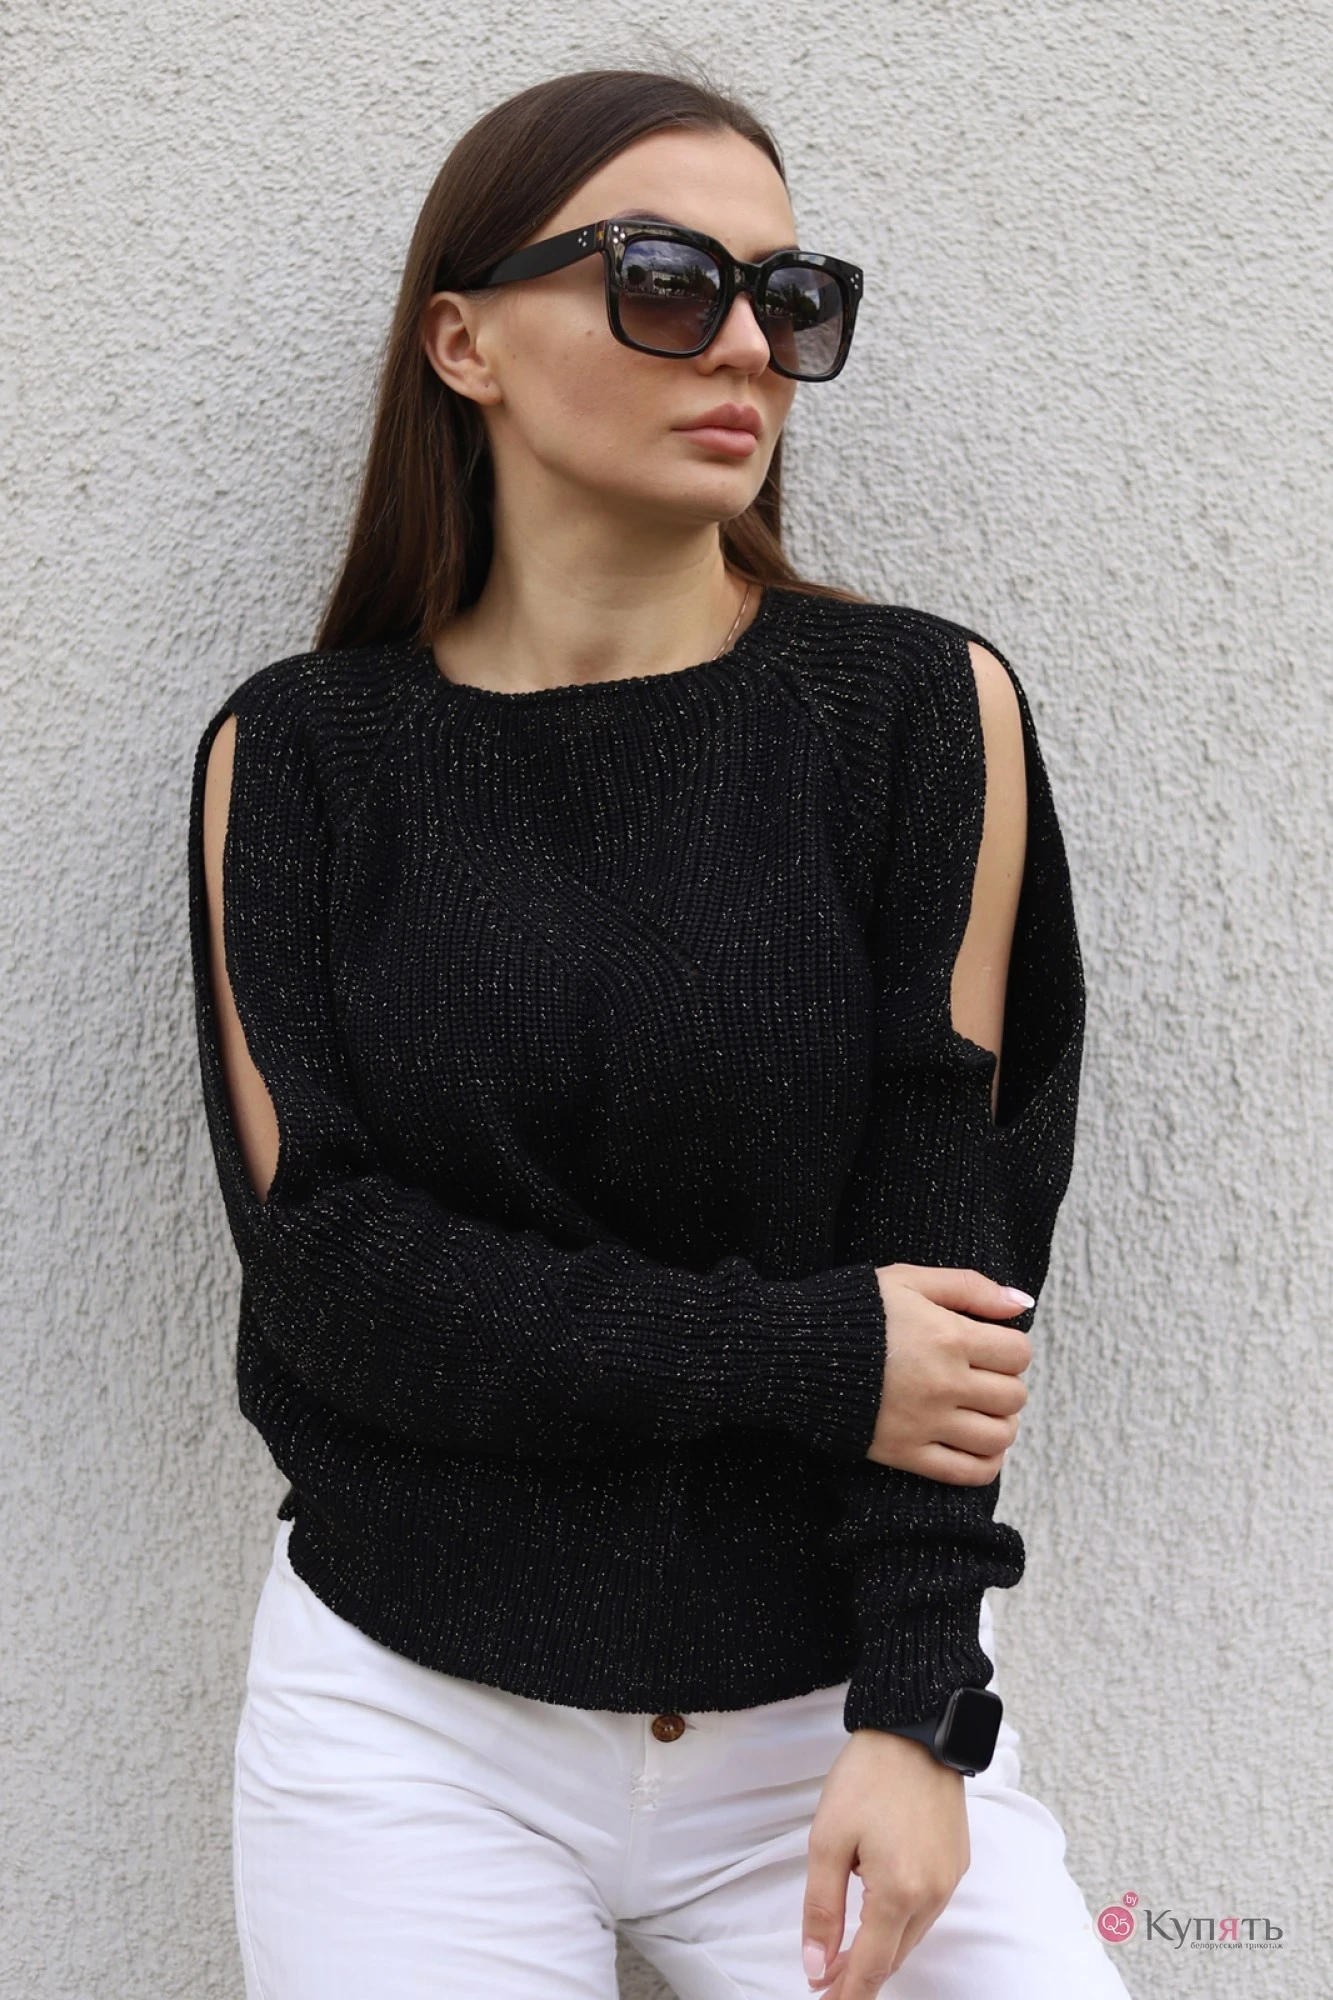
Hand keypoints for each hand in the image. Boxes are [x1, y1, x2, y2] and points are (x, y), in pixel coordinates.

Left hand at [802, 1727, 969, 1995]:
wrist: (915, 1730)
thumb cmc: (868, 1777)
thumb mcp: (828, 1840)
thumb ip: (822, 1908)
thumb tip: (817, 1964)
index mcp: (899, 1892)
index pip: (871, 1966)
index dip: (846, 1993)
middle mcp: (933, 1895)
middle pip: (893, 1956)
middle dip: (860, 1977)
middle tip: (826, 1985)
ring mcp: (950, 1880)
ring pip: (911, 1936)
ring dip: (880, 1951)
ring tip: (846, 1958)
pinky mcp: (957, 1863)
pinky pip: (927, 1911)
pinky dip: (901, 1924)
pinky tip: (879, 1920)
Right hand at [868, 1263, 1033, 1483]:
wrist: (792, 1351)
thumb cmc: (852, 1310)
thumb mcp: (907, 1280)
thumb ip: (968, 1286)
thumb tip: (1021, 1303)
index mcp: (949, 1338)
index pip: (1017, 1354)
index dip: (1010, 1348)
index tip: (989, 1346)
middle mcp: (945, 1384)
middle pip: (1013, 1396)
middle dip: (1005, 1383)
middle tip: (981, 1375)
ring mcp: (927, 1423)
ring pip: (999, 1437)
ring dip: (1001, 1423)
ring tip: (980, 1409)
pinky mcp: (906, 1453)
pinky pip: (968, 1472)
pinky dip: (985, 1462)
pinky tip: (975, 1443)